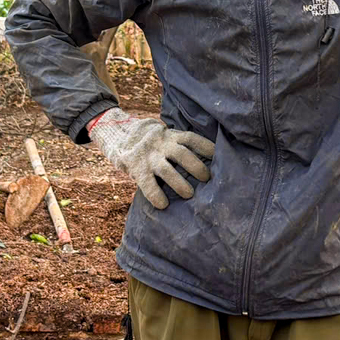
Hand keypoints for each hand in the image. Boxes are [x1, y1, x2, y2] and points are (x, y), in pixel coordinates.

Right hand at [87, 106, 214, 209]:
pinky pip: (147, 183)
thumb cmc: (154, 143)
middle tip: (206, 179)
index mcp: (172, 136)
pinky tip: (163, 204)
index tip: (218, 156)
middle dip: (196, 167)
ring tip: (189, 194)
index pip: (191, 139)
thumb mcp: (167, 137)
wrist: (121, 135)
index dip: (206, 147)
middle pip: (182, 154)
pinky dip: (156, 195)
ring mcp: (149, 157)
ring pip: (166, 169)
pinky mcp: (138, 169)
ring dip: (179, 183)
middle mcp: (162, 145)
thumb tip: (209, 163)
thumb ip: (181, 145)